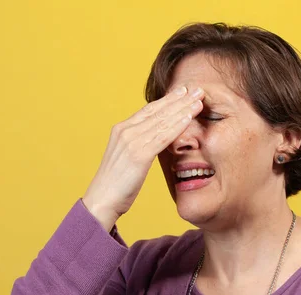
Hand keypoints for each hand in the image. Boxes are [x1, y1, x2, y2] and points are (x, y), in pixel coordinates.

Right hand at [83, 86, 204, 230]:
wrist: (101, 200)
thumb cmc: (115, 185)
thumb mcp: (125, 159)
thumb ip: (138, 146)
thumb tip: (153, 143)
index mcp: (121, 130)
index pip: (149, 110)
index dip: (167, 100)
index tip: (183, 91)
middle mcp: (125, 131)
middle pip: (157, 111)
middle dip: (179, 99)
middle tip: (197, 89)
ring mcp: (131, 141)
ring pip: (162, 121)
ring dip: (183, 108)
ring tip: (199, 99)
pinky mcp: (138, 154)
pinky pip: (162, 136)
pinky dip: (177, 126)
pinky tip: (189, 118)